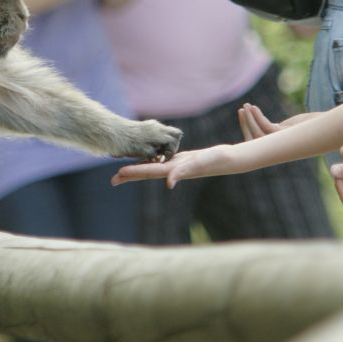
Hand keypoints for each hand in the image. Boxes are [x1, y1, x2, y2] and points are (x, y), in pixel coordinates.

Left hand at [111, 145, 234, 188]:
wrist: (230, 159)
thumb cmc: (216, 161)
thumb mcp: (198, 165)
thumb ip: (182, 173)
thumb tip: (168, 183)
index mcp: (172, 170)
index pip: (148, 172)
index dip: (133, 173)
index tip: (117, 176)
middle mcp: (172, 170)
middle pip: (146, 172)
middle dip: (130, 176)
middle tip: (112, 180)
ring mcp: (176, 165)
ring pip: (152, 167)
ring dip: (138, 169)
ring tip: (123, 171)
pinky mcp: (182, 160)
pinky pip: (162, 160)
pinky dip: (153, 160)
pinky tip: (148, 158)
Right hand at [237, 103, 317, 141]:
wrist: (328, 126)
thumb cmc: (309, 126)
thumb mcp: (287, 127)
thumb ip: (274, 128)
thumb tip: (262, 122)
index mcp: (275, 145)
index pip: (255, 141)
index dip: (246, 128)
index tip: (243, 112)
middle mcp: (276, 146)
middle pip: (253, 139)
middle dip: (245, 124)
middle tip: (241, 109)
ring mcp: (280, 141)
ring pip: (257, 133)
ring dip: (250, 119)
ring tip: (246, 106)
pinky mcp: (286, 135)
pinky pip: (266, 127)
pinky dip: (257, 117)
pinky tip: (254, 107)